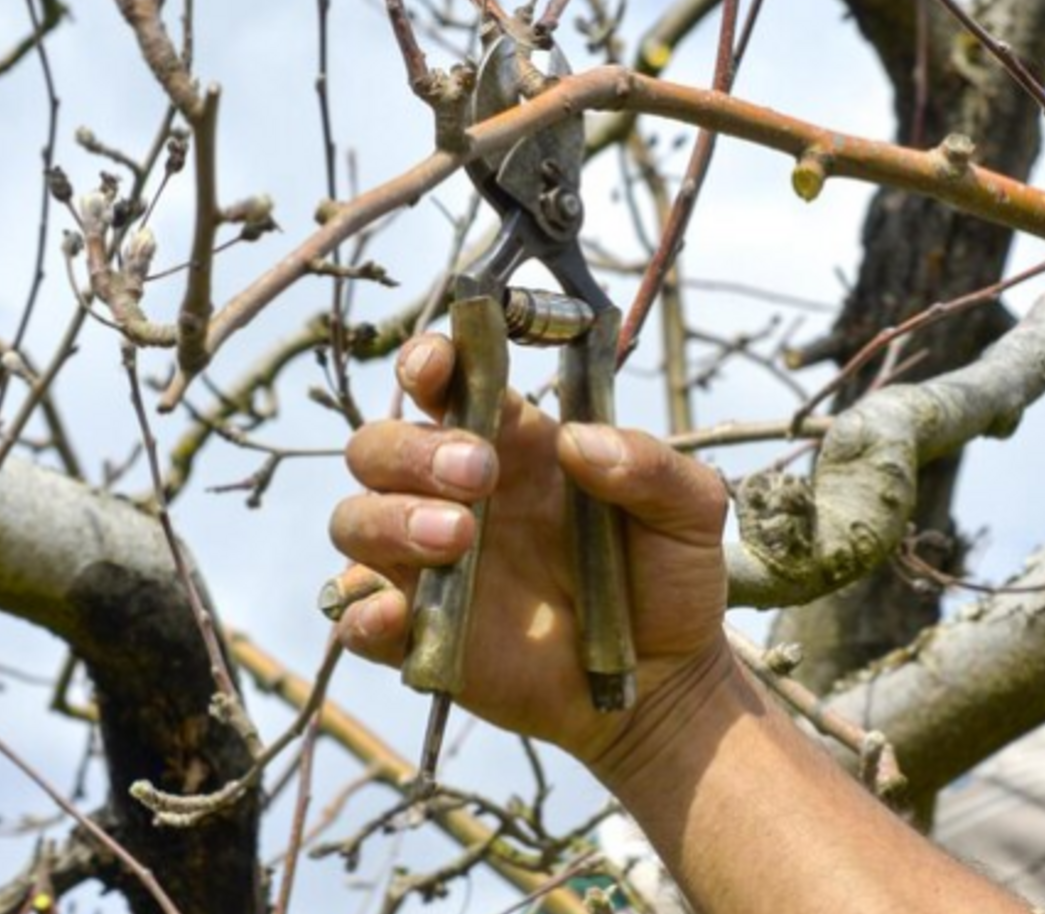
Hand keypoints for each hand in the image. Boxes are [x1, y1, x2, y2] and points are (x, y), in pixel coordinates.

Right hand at [326, 333, 730, 769]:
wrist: (663, 683)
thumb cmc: (668, 580)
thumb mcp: (691, 511)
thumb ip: (651, 466)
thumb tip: (581, 441)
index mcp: (511, 443)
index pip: (442, 382)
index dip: (426, 361)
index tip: (435, 367)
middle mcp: (456, 494)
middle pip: (377, 446)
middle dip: (412, 450)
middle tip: (480, 475)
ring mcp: (428, 564)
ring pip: (354, 519)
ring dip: (390, 519)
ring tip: (461, 539)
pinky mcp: (416, 633)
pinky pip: (354, 613)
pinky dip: (361, 609)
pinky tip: (400, 614)